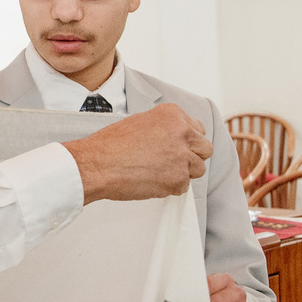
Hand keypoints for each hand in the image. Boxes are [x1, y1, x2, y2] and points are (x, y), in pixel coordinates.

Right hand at [67, 102, 208, 202]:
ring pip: (198, 169)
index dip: (188, 141)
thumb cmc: (111, 145)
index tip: (177, 147)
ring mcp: (182, 156)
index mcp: (173, 114)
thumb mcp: (141, 122)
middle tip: (172, 162)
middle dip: (192, 156)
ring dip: (182, 173)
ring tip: (158, 172)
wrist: (97, 164)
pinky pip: (183, 186)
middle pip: (205, 149)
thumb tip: (176, 141)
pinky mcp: (178, 179)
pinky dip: (170, 187)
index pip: (198, 129)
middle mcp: (182, 132)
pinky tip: (151, 180)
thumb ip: (165, 129)